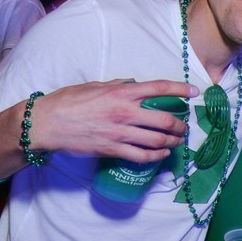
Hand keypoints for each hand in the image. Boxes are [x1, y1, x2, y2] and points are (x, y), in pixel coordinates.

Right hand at [28, 79, 197, 162]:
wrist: (47, 123)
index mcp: (122, 92)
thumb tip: (135, 84)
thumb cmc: (68, 101)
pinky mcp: (113, 150)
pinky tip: (162, 154)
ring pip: (158, 140)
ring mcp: (120, 133)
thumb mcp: (96, 85)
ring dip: (172, 141)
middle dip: (180, 124)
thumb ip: (119, 85)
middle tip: (184, 126)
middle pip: (165, 119)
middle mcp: (125, 112)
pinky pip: (142, 156)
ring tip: (177, 141)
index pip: (160, 88)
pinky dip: (157, 156)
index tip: (194, 91)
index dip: (181, 89)